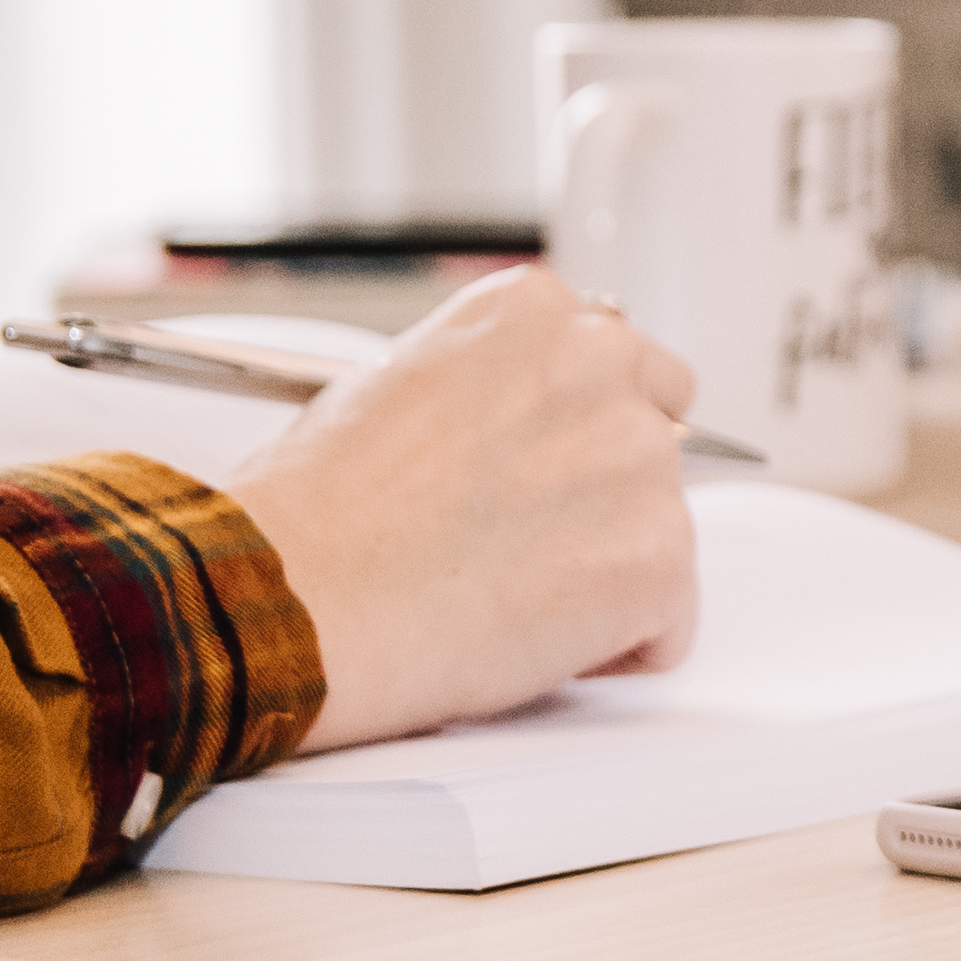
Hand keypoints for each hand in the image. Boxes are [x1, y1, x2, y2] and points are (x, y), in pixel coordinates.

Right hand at [224, 265, 700, 751]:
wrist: (291, 597)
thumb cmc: (314, 513)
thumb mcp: (394, 387)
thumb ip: (493, 390)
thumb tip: (527, 430)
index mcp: (534, 311)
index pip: (625, 365)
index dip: (581, 437)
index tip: (539, 479)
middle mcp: (601, 362)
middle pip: (662, 440)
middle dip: (611, 497)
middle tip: (525, 548)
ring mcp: (641, 459)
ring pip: (663, 534)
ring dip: (603, 575)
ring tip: (500, 597)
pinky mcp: (660, 557)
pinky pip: (669, 625)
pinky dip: (616, 649)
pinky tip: (531, 643)